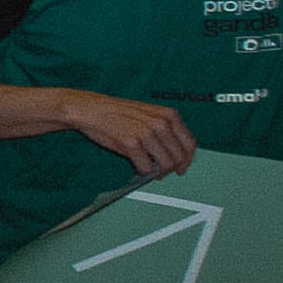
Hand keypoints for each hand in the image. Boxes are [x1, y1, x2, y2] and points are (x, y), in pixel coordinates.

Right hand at [61, 93, 199, 176]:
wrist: (92, 109)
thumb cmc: (118, 113)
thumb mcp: (149, 115)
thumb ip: (166, 130)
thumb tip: (176, 154)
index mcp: (168, 115)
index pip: (190, 144)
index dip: (187, 160)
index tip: (181, 167)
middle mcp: (161, 123)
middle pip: (179, 157)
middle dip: (171, 168)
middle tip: (161, 172)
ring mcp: (146, 133)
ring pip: (165, 164)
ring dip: (157, 172)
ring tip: (147, 168)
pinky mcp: (131, 143)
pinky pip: (146, 167)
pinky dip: (142, 171)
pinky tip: (135, 166)